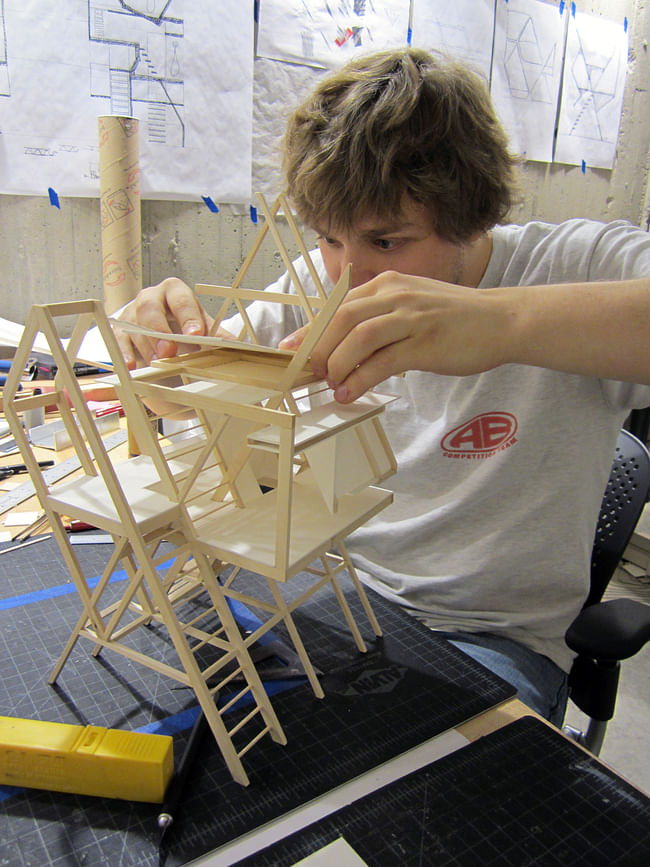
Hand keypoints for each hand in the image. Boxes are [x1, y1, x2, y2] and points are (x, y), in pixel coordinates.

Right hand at [114, 277, 220, 367]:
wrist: (160, 333)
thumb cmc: (182, 328)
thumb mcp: (201, 329)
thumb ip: (215, 336)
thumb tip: (235, 345)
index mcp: (175, 292)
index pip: (181, 300)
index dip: (188, 317)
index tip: (196, 335)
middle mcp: (150, 298)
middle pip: (150, 309)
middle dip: (160, 331)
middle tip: (169, 351)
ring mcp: (132, 314)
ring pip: (134, 326)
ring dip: (146, 346)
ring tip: (156, 362)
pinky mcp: (120, 332)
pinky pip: (119, 341)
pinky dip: (124, 354)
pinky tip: (131, 367)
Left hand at [280, 271, 509, 401]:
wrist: (501, 321)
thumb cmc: (454, 319)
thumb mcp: (410, 308)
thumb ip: (378, 321)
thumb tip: (341, 351)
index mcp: (386, 284)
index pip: (337, 306)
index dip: (310, 331)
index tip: (289, 352)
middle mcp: (395, 295)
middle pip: (341, 319)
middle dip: (318, 349)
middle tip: (306, 375)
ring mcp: (411, 317)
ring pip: (358, 338)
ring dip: (337, 365)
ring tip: (330, 386)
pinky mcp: (426, 342)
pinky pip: (383, 362)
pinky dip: (360, 379)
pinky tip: (350, 394)